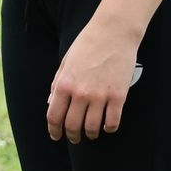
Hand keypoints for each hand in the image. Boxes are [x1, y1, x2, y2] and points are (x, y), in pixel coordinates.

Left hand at [46, 16, 139, 140]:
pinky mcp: (118, 96)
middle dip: (72, 136)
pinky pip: (112, 122)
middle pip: (72, 125)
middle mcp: (80, 93)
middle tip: (74, 138)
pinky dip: (109, 128)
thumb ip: (57, 83)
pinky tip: (107, 126)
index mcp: (64, 83)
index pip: (54, 116)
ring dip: (90, 134)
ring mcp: (100, 95)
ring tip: (91, 133)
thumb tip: (51, 103)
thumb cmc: (88, 44)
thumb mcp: (66, 62)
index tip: (56, 135)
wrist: (113, 32)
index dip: (54, 130)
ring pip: (92, 128)